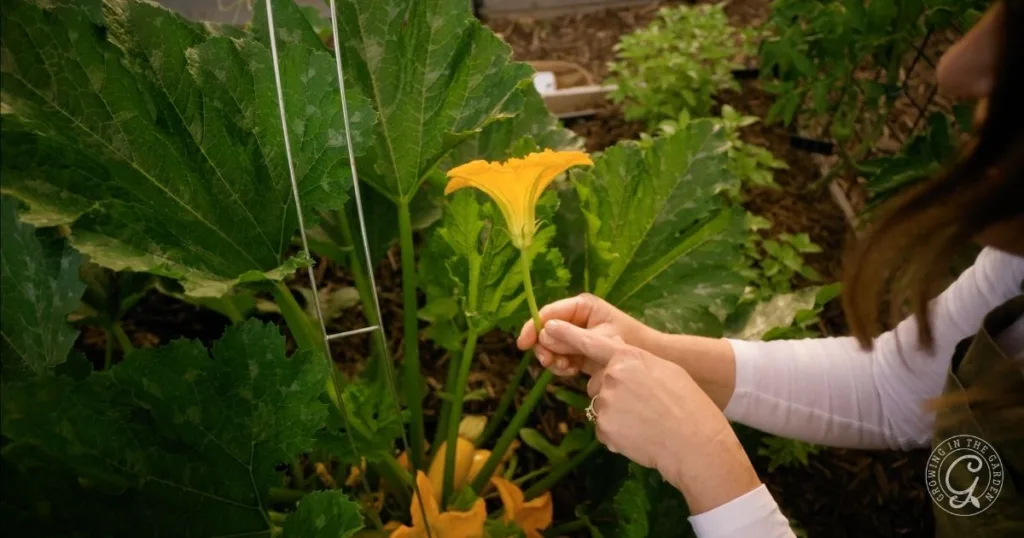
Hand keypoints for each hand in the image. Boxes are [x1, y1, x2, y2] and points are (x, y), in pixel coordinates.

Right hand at [516, 293, 659, 375]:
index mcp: (582, 307)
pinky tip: (572, 372)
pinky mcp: (578, 352)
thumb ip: (571, 336)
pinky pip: (560, 358)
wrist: (651, 360)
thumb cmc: (631, 342)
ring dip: (553, 360)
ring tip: (566, 369)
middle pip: (545, 331)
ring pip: (550, 347)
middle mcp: (575, 318)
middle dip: (545, 348)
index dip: (533, 327)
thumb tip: (544, 333)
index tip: (522, 344)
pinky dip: (561, 367)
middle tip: (550, 362)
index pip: (549, 313)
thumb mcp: (600, 338)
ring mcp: (576, 336)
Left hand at [540, 321, 761, 513]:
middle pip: (597, 381)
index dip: (568, 334)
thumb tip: (617, 361)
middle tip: (643, 404)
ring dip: (616, 413)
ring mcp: (605, 403)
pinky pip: (603, 426)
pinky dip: (617, 431)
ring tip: (645, 420)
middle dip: (613, 391)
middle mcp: (611, 376)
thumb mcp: (664, 370)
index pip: (591, 342)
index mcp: (628, 357)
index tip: (549, 327)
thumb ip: (636, 362)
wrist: (693, 442)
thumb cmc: (687, 404)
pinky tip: (639, 434)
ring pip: (600, 405)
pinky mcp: (603, 428)